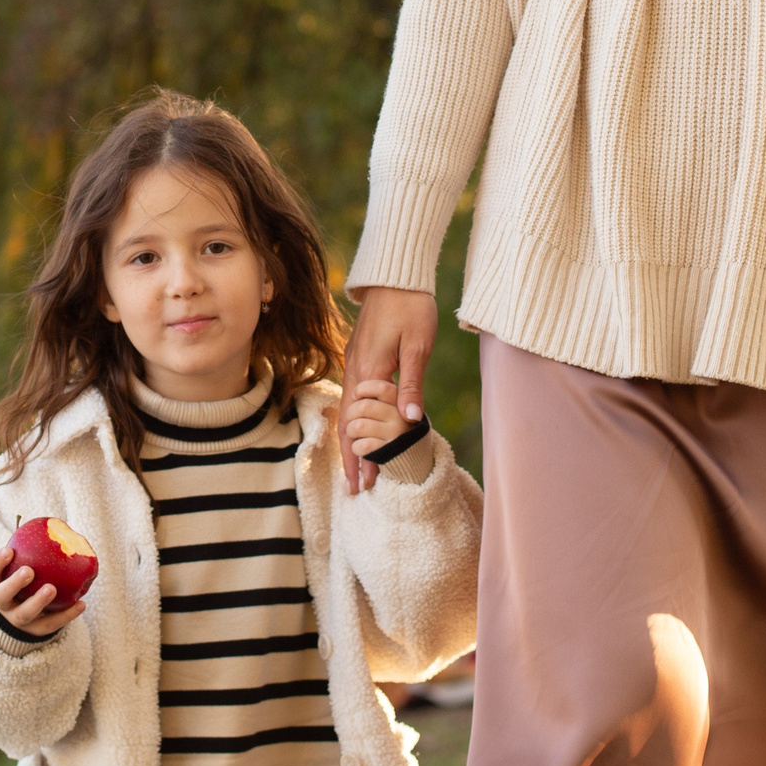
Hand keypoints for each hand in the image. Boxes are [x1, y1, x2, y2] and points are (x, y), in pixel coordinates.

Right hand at [0, 544, 87, 635]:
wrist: (25, 616)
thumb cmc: (26, 580)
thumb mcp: (22, 565)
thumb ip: (32, 549)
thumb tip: (55, 524)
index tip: (9, 549)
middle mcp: (3, 604)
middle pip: (2, 597)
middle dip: (14, 584)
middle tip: (28, 570)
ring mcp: (18, 620)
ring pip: (25, 614)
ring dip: (38, 601)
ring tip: (52, 588)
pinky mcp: (36, 632)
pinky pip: (51, 624)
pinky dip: (66, 615)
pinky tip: (81, 604)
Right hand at [340, 287, 436, 494]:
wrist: (397, 275)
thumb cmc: (412, 308)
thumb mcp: (418, 347)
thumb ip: (411, 385)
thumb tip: (408, 423)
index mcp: (368, 371)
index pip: (359, 425)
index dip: (360, 457)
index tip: (364, 484)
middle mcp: (356, 370)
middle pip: (347, 424)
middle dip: (351, 457)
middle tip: (357, 489)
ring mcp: (355, 362)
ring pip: (348, 412)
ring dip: (352, 442)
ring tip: (359, 469)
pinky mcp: (361, 356)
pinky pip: (354, 397)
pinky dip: (356, 421)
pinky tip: (363, 430)